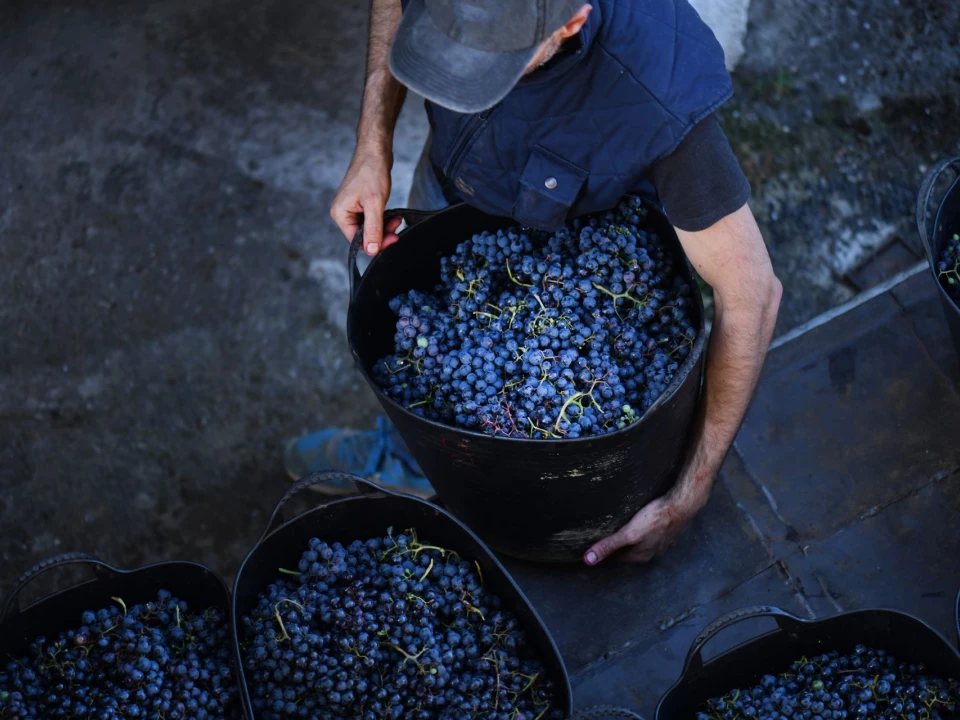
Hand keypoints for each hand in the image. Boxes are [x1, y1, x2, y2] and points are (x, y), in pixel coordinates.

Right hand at [329, 150, 403, 255]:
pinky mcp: (360, 205)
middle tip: (397, 227)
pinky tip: (393, 215)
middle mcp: (342, 213)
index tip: (393, 238)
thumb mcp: (374, 203)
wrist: (375, 151)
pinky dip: (383, 220)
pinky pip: (372, 220)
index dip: (376, 243)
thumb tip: (371, 250)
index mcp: (340, 214)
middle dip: (382, 234)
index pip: (356, 241)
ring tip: (397, 219)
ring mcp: (351, 209)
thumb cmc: (371, 172)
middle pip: (363, 236)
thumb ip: (373, 228)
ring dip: (385, 227)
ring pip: (369, 229)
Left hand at [583, 492, 700, 564]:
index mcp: (640, 555)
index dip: (604, 551)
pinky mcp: (666, 529)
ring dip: (630, 538)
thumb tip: (588, 560)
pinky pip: (650, 532)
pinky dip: (642, 529)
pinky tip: (640, 520)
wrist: (682, 505)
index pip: (616, 557)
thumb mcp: (628, 534)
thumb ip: (609, 545)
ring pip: (640, 542)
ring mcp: (661, 542)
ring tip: (618, 527)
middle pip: (628, 551)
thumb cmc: (656, 519)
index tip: (593, 543)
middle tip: (603, 534)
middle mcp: (651, 552)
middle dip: (616, 545)